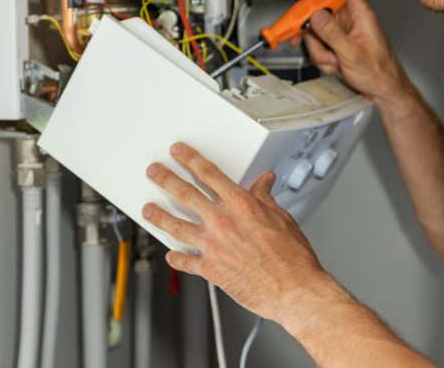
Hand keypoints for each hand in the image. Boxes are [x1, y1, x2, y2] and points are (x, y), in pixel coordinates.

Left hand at [143, 142, 330, 323]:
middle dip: (166, 179)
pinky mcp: (210, 269)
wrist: (294, 290)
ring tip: (148, 209)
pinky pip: (186, 261)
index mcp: (241, 205)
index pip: (209, 174)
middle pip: (185, 194)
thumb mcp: (282, 218)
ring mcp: (213, 245)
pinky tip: (171, 255)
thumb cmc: (292, 258)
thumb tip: (264, 183)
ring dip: (158, 216)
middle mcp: (222, 222)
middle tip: (154, 172)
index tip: (178, 152)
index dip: (190, 159)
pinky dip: (176, 258)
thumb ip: (266, 199)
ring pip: (176, 226)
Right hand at [296, 0, 408, 107]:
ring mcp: (343, 34)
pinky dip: (322, 58)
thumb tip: (316, 15)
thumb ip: (332, 33)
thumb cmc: (380, 73)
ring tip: (334, 61)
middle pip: (321, 12)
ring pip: (317, 32)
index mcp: (360, 15)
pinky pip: (319, 46)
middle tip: (300, 35)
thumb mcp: (352, 54)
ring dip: (319, 50)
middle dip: (312, 30)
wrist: (385, 92)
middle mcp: (350, 21)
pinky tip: (335, 66)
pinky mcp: (337, 45)